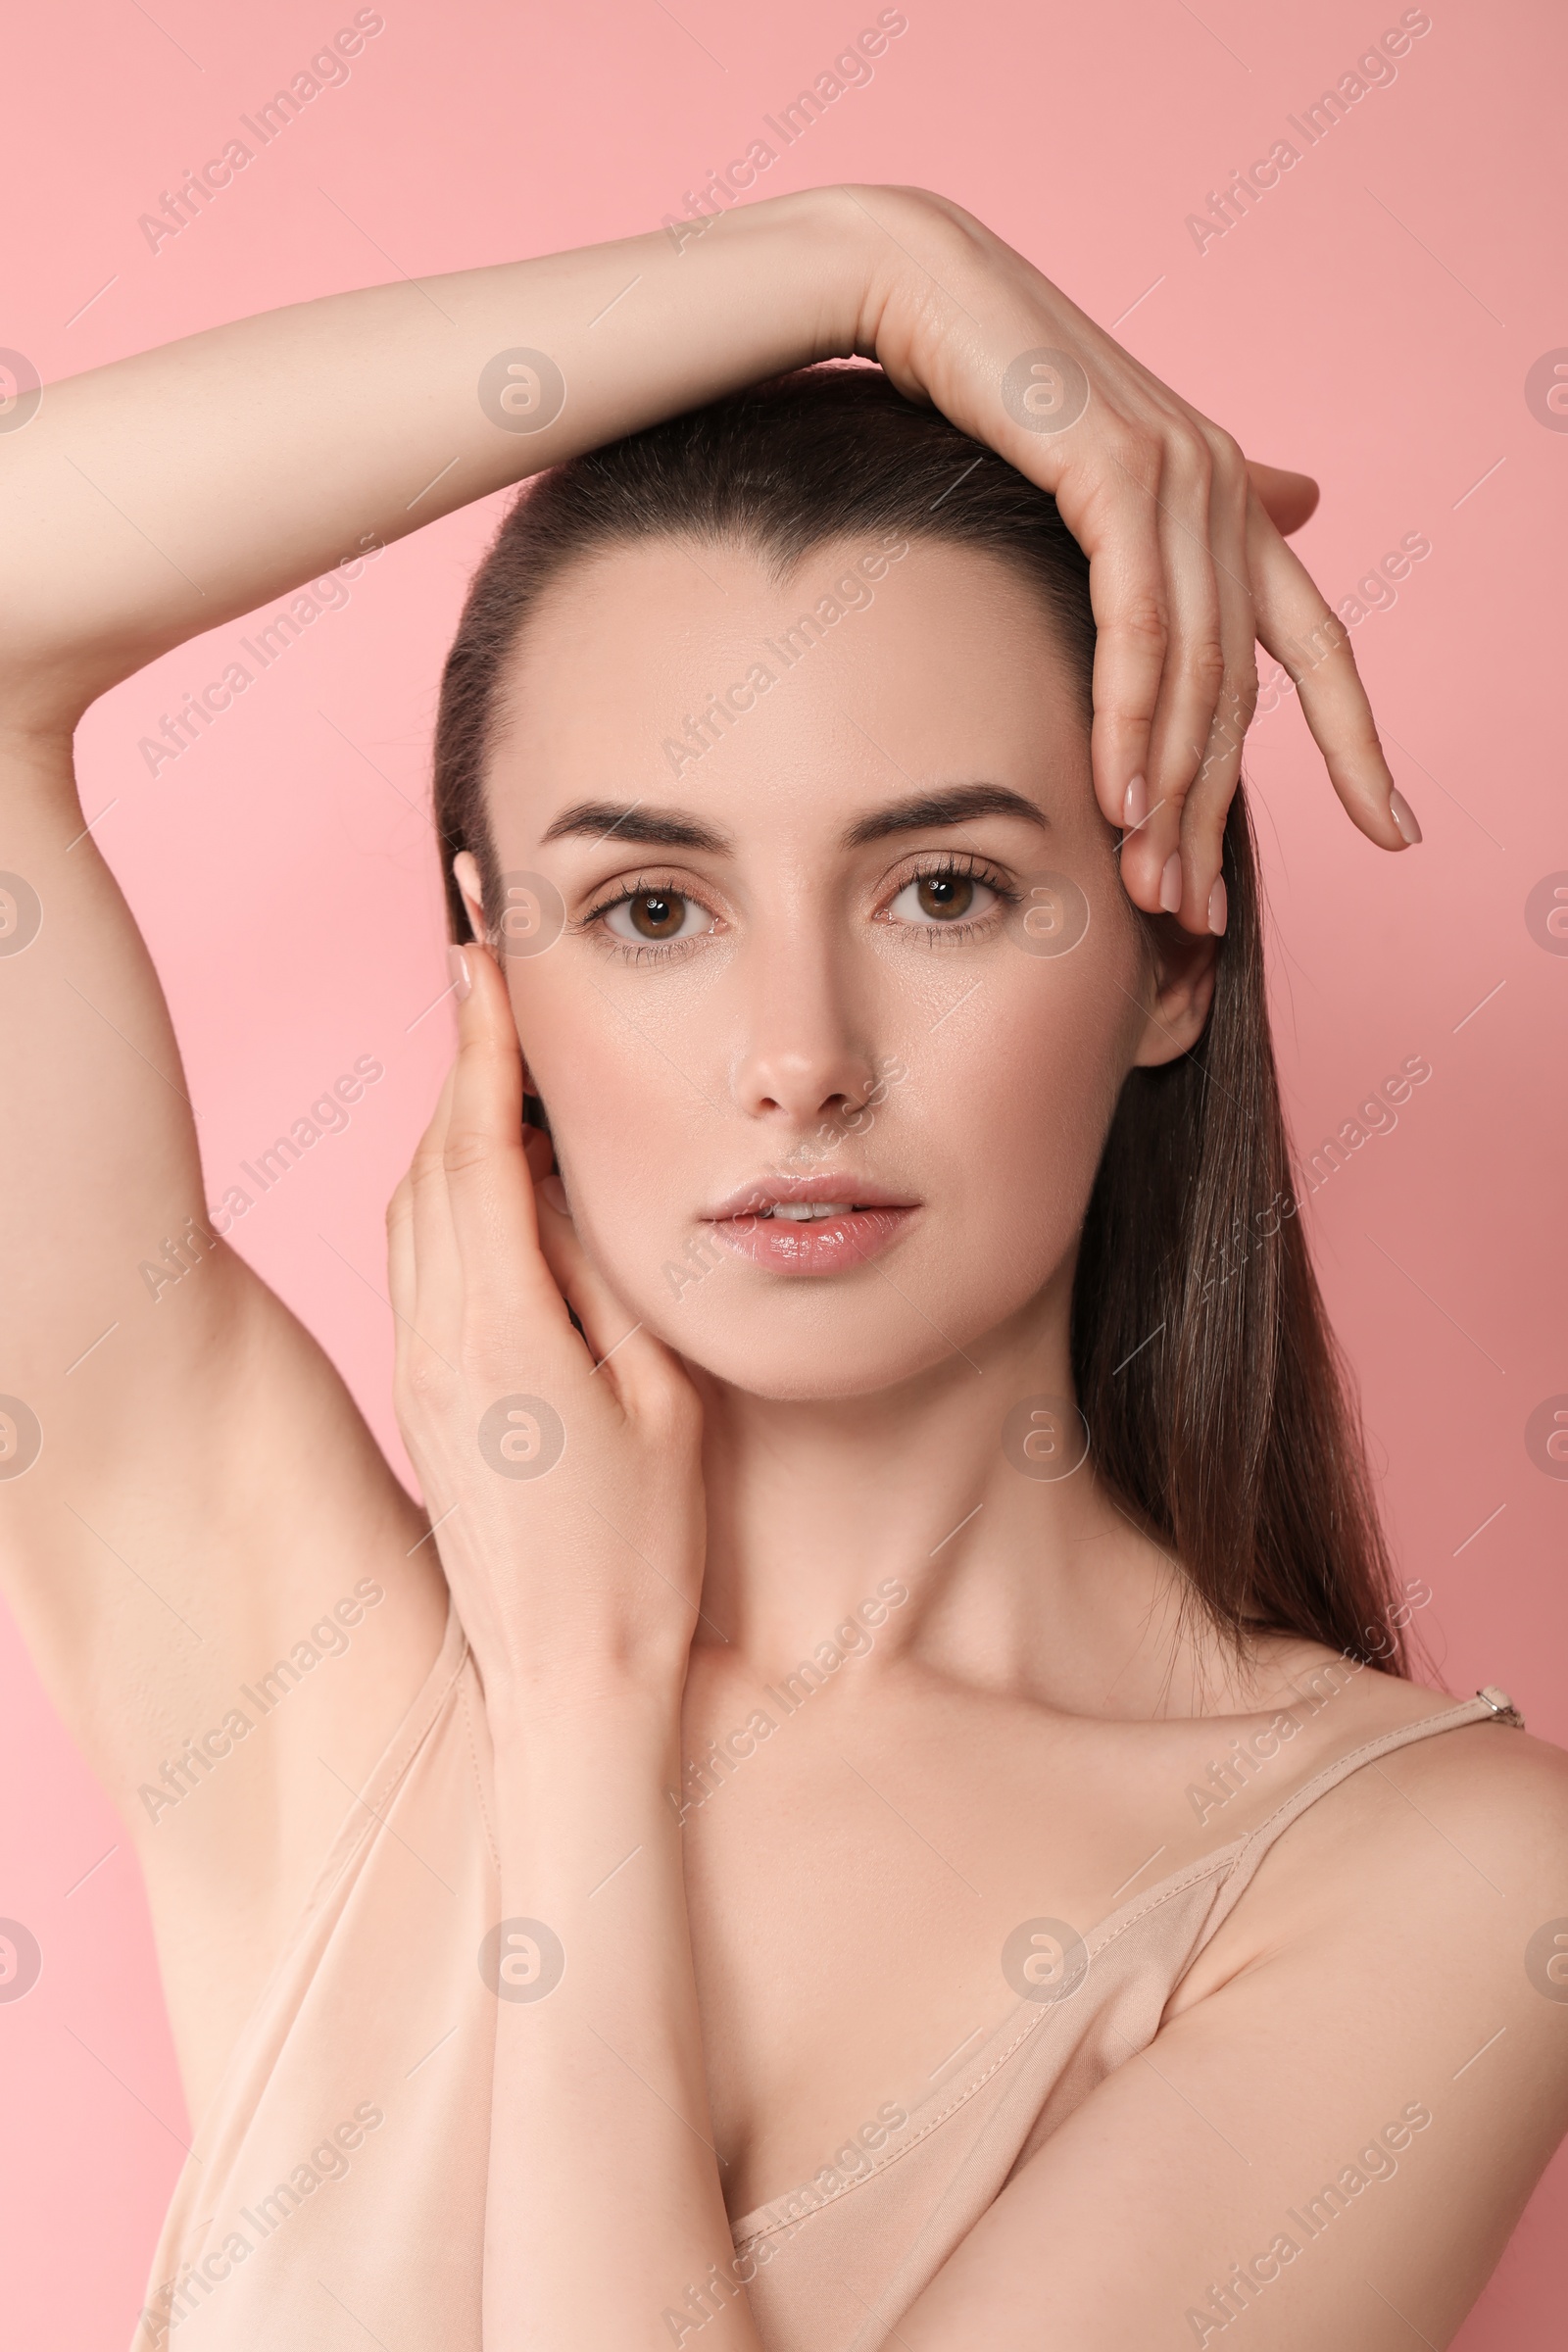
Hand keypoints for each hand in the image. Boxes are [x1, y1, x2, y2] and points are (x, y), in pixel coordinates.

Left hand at [385, 943, 704, 1722]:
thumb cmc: (642, 1552)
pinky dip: (439, 1194)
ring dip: (445, 1128)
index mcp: (499, 1332)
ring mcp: (416, 1376)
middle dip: (456, 1065)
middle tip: (482, 979)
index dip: (480, 1048)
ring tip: (487, 1062)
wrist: (565, 1677)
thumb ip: (607, 1281)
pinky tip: (479, 1177)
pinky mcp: (419, 1402)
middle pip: (431, 1167)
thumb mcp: (662, 1399)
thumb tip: (568, 1184)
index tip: (482, 963)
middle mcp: (434, 1343)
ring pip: (411, 1212)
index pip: (478, 1152)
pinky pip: (413, 1265)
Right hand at [845, 186, 1412, 934]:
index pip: (1317, 646)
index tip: (1399, 832)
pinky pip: (1137, 631)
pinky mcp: (1119, 474)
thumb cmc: (992, 386)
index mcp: (1230, 499)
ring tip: (1152, 891)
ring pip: (1195, 676)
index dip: (1361, 744)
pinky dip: (1131, 722)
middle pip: (1243, 692)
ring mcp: (1181, 477)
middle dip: (1220, 815)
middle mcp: (1224, 488)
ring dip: (1172, 796)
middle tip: (1197, 915)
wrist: (922, 290)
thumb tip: (1305, 501)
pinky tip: (1120, 800)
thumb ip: (1196, 512)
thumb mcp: (1104, 470)